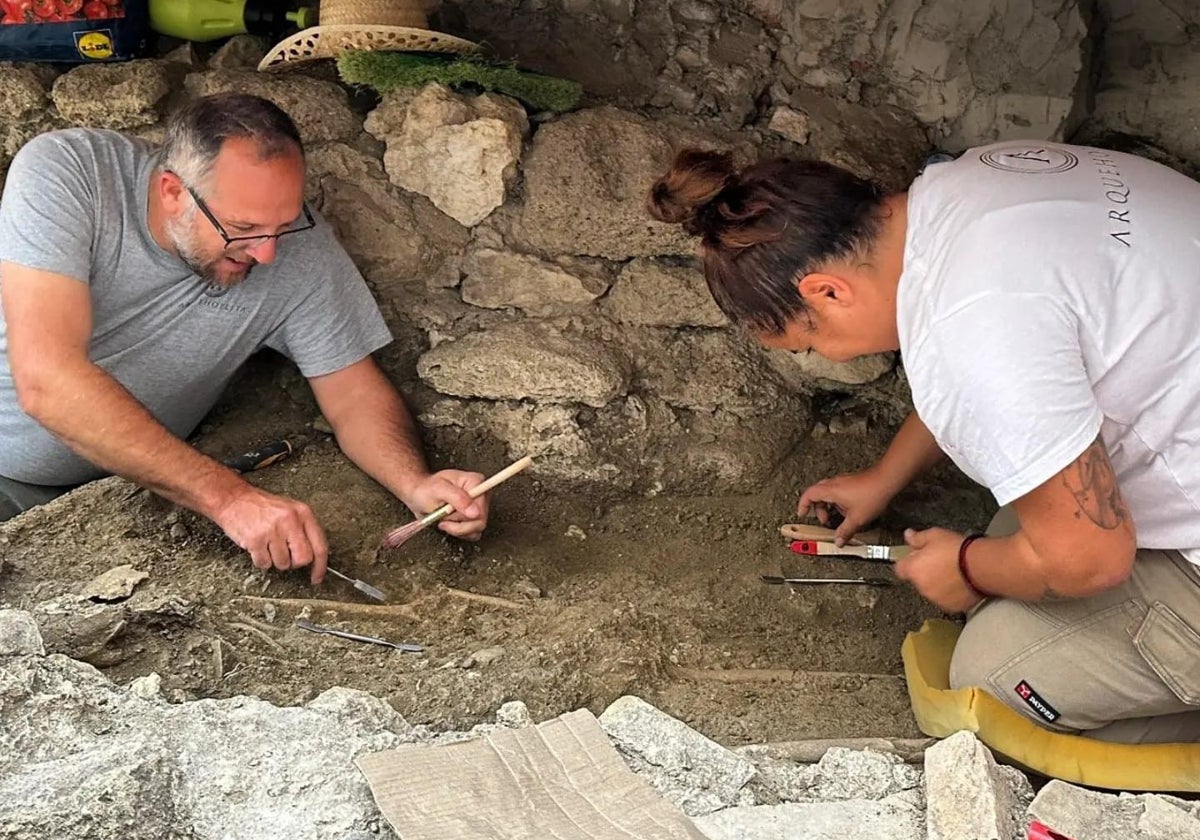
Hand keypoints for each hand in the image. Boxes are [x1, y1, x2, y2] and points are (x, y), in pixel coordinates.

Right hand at [212, 485, 328, 583]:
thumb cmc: (261, 506)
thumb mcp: (290, 510)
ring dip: (274, 560)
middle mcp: (291, 520)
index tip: (317, 577)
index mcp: (303, 513)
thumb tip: (314, 556)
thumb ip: (303, 530)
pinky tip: (257, 546)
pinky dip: (260, 560)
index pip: (320, 546)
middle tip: (284, 554)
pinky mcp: (256, 539)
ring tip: (267, 544)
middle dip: (294, 562)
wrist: (233, 499)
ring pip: (283, 564)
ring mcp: (273, 530)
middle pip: (303, 559)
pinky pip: (264, 563)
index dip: (320, 566)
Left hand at [402, 469, 488, 539]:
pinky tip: (449, 523)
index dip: (466, 514)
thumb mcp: (439, 490)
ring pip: (476, 529)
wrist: (419, 495)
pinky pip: (472, 534)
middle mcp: (481, 494)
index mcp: (476, 482)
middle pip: (480, 520)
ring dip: (457, 528)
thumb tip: (475, 513)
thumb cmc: (427, 489)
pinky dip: (458, 532)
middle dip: (458, 522)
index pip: (482, 507)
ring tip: (444, 518)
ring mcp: (478, 508)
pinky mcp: (474, 519)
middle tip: (443, 514)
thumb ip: (458, 499)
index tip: (449, 511)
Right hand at [797, 466, 894, 544]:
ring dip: (829, 505)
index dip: (803, 505)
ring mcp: (843, 481)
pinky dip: (837, 501)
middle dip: (818, 509)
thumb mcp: (857, 519)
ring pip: (827, 493)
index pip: (808, 495)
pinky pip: (837, 491)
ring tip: (838, 516)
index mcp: (830, 491)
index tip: (802, 514)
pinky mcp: (851, 481)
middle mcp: (834, 483)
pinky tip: (849, 509)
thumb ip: (845, 531)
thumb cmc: (872, 494)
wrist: (887, 480)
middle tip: (824, 520)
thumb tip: (838, 541)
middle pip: (816, 494)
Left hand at [894, 527, 980, 612]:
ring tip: (952, 571)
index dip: (907, 562)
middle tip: (939, 562)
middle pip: (916, 579)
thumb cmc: (959, 551)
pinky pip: (946, 599)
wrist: (981, 566)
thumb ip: (918, 538)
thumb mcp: (935, 535)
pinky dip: (950, 593)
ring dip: (937, 583)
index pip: (899, 569)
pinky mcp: (950, 607)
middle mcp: (921, 586)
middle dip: (924, 572)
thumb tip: (908, 535)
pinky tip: (960, 582)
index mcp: (913, 569)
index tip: (915, 558)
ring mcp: (936, 598)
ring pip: (931, 590)